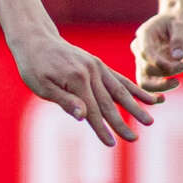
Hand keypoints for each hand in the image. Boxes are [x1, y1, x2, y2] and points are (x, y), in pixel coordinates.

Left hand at [14, 32, 159, 145]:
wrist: (36, 39)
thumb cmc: (34, 66)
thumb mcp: (42, 86)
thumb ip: (65, 101)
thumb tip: (83, 117)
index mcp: (77, 80)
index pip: (92, 110)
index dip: (101, 129)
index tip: (112, 144)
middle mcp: (91, 73)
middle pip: (108, 103)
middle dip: (121, 123)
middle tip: (134, 139)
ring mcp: (97, 67)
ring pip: (120, 90)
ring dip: (135, 107)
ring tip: (149, 121)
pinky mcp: (98, 64)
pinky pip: (119, 79)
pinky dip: (134, 89)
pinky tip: (148, 98)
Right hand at [132, 7, 182, 92]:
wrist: (176, 23)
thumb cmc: (179, 21)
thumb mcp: (182, 25)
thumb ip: (178, 40)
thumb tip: (177, 57)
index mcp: (143, 34)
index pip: (145, 51)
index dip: (159, 62)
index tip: (178, 66)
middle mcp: (139, 49)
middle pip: (145, 67)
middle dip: (165, 72)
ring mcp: (142, 60)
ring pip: (143, 80)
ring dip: (160, 85)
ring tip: (176, 81)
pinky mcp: (148, 69)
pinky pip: (148, 84)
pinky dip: (156, 91)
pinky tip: (164, 96)